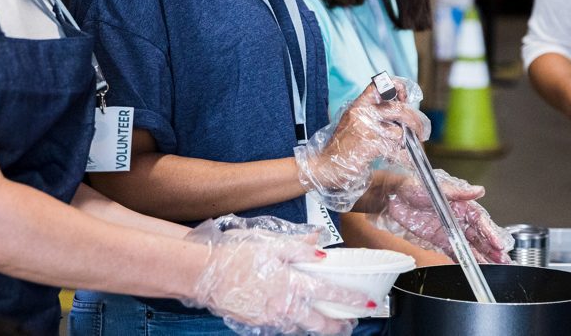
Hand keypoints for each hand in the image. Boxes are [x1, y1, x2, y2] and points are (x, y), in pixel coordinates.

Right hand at [185, 216, 373, 335]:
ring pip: (302, 329)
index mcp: (290, 283)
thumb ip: (298, 246)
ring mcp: (270, 318)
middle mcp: (284, 305)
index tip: (368, 304)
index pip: (329, 294)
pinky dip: (296, 325)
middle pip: (320, 323)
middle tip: (350, 323)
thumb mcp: (269, 243)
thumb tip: (320, 244)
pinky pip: (284, 326)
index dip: (350, 300)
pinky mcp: (257, 323)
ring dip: (319, 327)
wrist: (203, 273)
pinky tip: (299, 319)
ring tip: (330, 325)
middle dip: (339, 326)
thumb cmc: (235, 255)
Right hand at [296, 78, 430, 210]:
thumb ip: (371, 115)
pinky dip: (403, 157)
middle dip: (416, 121)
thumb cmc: (341, 148)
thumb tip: (400, 111)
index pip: (380, 85)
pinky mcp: (370, 145)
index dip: (398, 87)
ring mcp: (366, 128)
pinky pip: (396, 149)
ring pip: (399, 131)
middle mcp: (362, 113)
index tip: (407, 98)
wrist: (324, 166)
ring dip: (407, 143)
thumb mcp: (353, 123)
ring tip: (405, 150)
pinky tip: (403, 160)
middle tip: (422, 132)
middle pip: (399, 109)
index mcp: (358, 105)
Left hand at [378, 169, 512, 264]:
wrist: (393, 193)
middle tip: (503, 261)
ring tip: (492, 268)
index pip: (481, 221)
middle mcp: (458, 218)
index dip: (491, 234)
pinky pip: (453, 251)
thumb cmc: (416, 183)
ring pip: (469, 246)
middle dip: (491, 249)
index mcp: (461, 205)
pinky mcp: (438, 238)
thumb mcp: (438, 187)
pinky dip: (462, 259)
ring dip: (481, 257)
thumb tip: (479, 190)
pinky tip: (470, 267)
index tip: (499, 245)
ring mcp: (449, 229)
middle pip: (479, 236)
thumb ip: (459, 191)